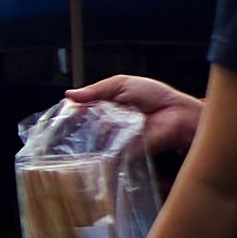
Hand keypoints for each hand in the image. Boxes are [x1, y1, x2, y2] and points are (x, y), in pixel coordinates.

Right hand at [64, 73, 206, 154]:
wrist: (176, 114)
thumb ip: (97, 90)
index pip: (84, 109)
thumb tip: (69, 95)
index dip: (72, 110)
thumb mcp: (122, 84)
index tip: (60, 112)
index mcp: (108, 105)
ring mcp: (114, 139)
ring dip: (85, 136)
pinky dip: (98, 150)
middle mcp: (109, 123)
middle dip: (75, 125)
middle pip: (84, 126)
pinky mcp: (121, 152)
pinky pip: (105, 152)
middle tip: (63, 126)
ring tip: (77, 135)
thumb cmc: (154, 96)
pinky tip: (89, 147)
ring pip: (91, 139)